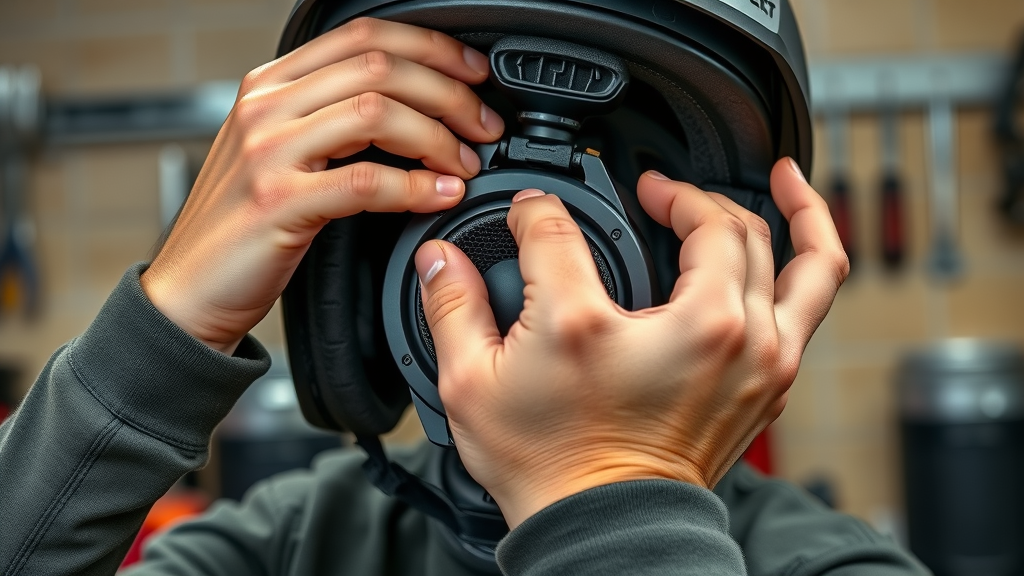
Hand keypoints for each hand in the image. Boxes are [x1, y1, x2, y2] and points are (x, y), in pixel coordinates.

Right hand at [141, 18, 504, 353]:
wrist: (188, 291)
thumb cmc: (243, 227)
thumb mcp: (281, 155)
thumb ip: (331, 122)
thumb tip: (414, 113)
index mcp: (270, 84)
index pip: (363, 37)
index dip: (431, 48)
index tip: (472, 74)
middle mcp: (266, 105)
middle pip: (379, 67)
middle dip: (448, 92)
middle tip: (483, 125)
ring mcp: (267, 150)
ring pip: (376, 112)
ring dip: (437, 135)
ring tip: (463, 163)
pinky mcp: (277, 201)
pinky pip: (365, 180)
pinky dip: (414, 185)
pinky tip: (439, 194)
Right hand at [416, 158, 848, 528]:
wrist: (606, 528)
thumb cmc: (551, 468)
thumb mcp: (472, 386)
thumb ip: (452, 307)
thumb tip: (440, 259)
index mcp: (597, 325)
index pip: (562, 232)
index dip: (538, 214)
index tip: (532, 217)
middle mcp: (690, 330)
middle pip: (704, 222)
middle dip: (675, 194)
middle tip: (650, 194)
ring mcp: (746, 351)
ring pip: (782, 248)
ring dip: (777, 205)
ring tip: (773, 174)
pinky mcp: (771, 374)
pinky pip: (813, 293)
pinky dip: (813, 249)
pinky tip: (799, 228)